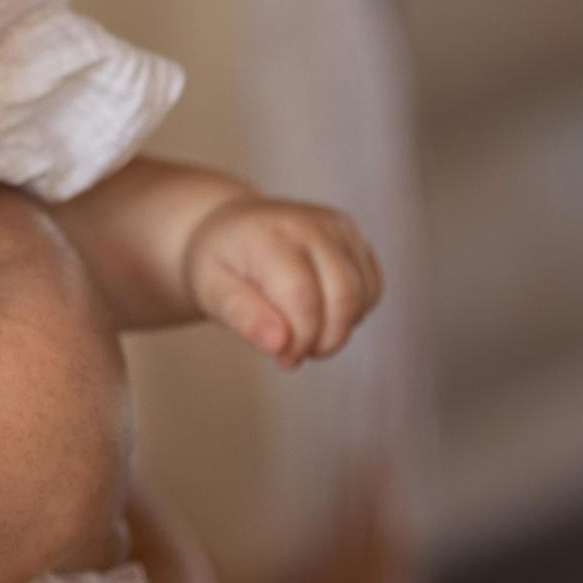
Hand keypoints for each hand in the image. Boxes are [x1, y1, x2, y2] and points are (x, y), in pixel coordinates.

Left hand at [182, 197, 381, 368]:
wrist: (231, 228)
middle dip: (324, 341)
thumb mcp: (210, 290)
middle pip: (343, 298)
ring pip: (363, 296)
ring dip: (339, 329)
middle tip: (295, 355)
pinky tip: (321, 314)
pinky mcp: (355, 237)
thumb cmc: (218, 263)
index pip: (303, 298)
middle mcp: (312, 224)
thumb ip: (241, 316)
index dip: (299, 339)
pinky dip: (353, 313)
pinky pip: (372, 288)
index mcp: (271, 235)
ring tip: (303, 333)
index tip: (283, 358)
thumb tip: (278, 343)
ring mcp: (338, 228)